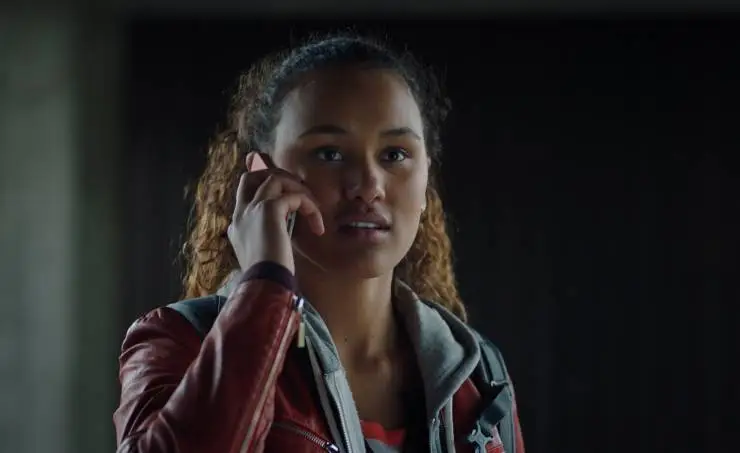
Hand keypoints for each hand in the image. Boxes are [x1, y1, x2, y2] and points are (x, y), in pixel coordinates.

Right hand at [227, 152, 323, 274]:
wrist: (263, 282)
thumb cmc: (267, 276)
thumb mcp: (264, 255)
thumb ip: (267, 240)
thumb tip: (282, 236)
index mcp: (237, 224)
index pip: (245, 194)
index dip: (267, 190)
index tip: (289, 199)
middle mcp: (241, 212)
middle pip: (252, 176)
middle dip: (277, 177)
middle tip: (299, 191)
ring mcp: (253, 208)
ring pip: (274, 178)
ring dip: (298, 189)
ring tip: (313, 207)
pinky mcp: (269, 209)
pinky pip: (294, 196)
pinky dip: (309, 206)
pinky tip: (318, 226)